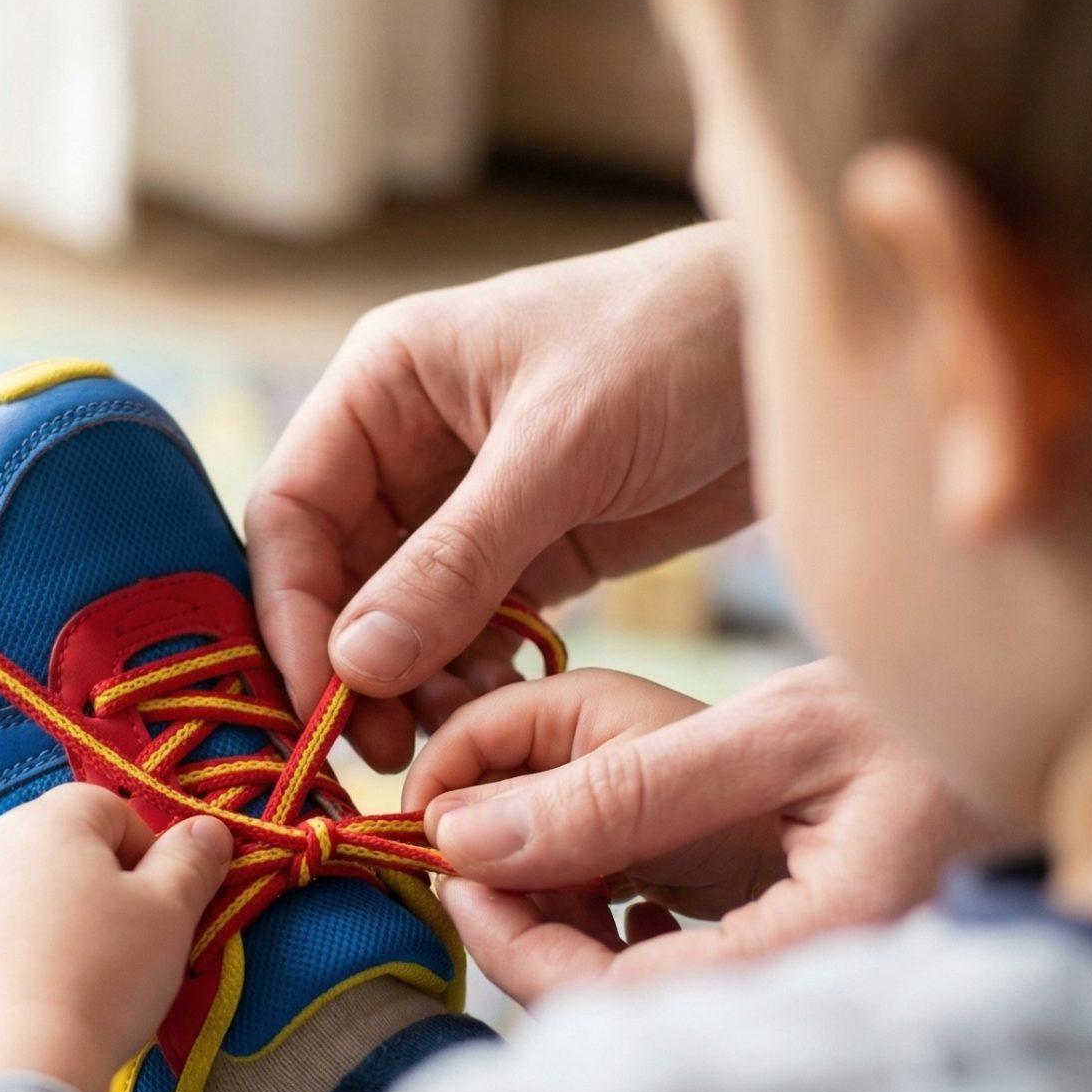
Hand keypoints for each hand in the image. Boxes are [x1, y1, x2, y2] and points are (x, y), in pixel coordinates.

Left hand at [0, 785, 234, 1091]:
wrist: (5, 1068)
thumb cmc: (101, 979)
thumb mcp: (169, 916)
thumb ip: (191, 863)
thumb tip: (208, 829)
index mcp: (47, 823)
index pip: (107, 809)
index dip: (144, 853)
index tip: (160, 907)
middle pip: (50, 854)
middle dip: (87, 892)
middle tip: (118, 954)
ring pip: (3, 904)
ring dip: (36, 931)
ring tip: (67, 992)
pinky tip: (19, 1018)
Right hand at [247, 223, 753, 770]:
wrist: (800, 345)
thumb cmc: (678, 341)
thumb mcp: (561, 446)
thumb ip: (456, 558)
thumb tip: (355, 664)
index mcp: (387, 382)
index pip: (293, 509)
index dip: (292, 612)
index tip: (318, 701)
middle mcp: (411, 442)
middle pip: (336, 574)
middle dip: (351, 664)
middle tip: (377, 750)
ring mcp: (471, 503)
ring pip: (401, 615)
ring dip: (414, 681)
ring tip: (452, 735)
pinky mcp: (536, 551)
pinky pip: (472, 630)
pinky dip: (473, 676)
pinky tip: (498, 710)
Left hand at [405, 663, 994, 1004]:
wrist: (1069, 711)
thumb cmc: (940, 710)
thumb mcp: (778, 731)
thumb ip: (625, 791)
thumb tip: (468, 837)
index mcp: (823, 954)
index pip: (621, 1006)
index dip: (514, 945)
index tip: (452, 867)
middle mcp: (823, 995)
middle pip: (630, 1015)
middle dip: (534, 935)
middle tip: (475, 849)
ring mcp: (819, 986)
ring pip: (657, 997)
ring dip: (576, 927)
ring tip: (534, 841)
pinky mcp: (812, 964)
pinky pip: (698, 975)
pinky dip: (632, 923)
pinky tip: (614, 860)